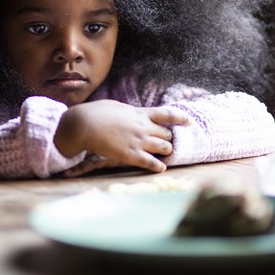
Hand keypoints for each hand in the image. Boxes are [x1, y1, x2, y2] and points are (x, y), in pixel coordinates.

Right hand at [54, 100, 190, 175]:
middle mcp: (144, 128)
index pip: (167, 114)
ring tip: (164, 154)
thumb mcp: (117, 106)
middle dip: (168, 138)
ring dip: (165, 151)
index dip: (180, 118)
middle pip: (167, 134)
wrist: (85, 125)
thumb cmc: (97, 112)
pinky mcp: (131, 155)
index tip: (188, 122)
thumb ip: (129, 111)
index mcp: (141, 113)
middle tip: (166, 142)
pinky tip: (161, 168)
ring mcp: (139, 142)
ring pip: (164, 148)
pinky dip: (158, 166)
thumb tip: (133, 113)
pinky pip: (152, 163)